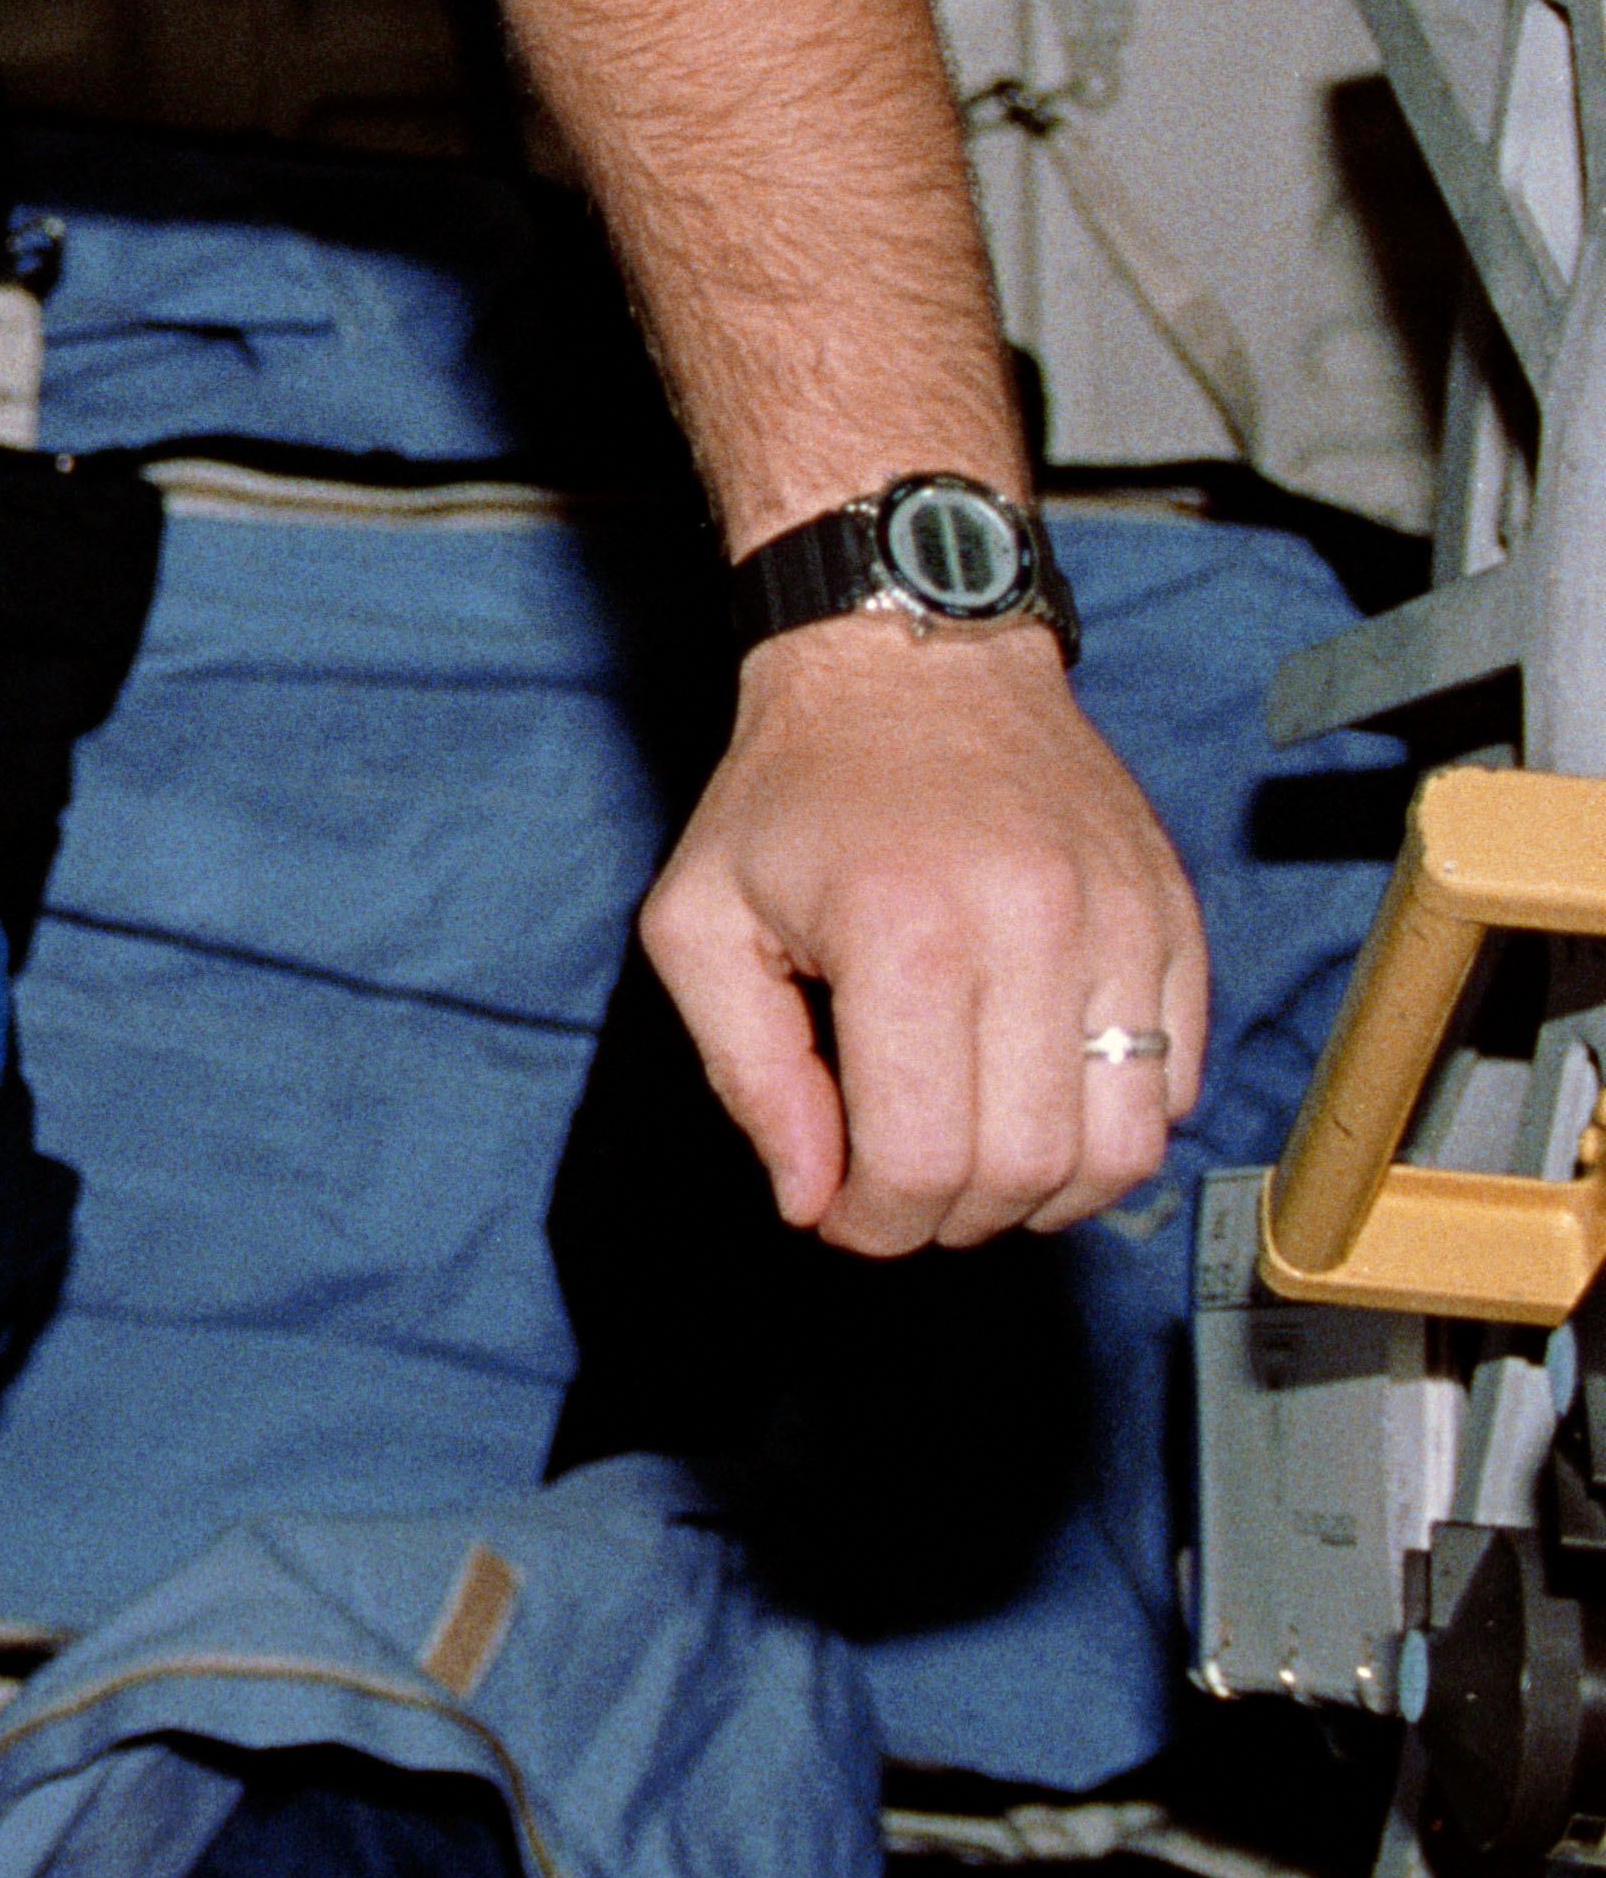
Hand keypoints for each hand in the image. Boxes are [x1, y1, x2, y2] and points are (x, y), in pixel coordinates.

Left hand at [632, 617, 1202, 1249]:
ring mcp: (1122, 921)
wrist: (908, 655)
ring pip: (1125, 1146)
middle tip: (899, 1193)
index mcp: (905, 933)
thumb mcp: (702, 919)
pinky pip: (1176, 1080)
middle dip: (952, 1217)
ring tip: (972, 1161)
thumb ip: (747, 1072)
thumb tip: (810, 1196)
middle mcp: (1033, 927)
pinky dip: (1113, 1125)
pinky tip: (1036, 1098)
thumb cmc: (794, 790)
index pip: (921, 1157)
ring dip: (1046, 1193)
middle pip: (1028, 1168)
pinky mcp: (1174, 917)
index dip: (877, 1221)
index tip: (845, 1211)